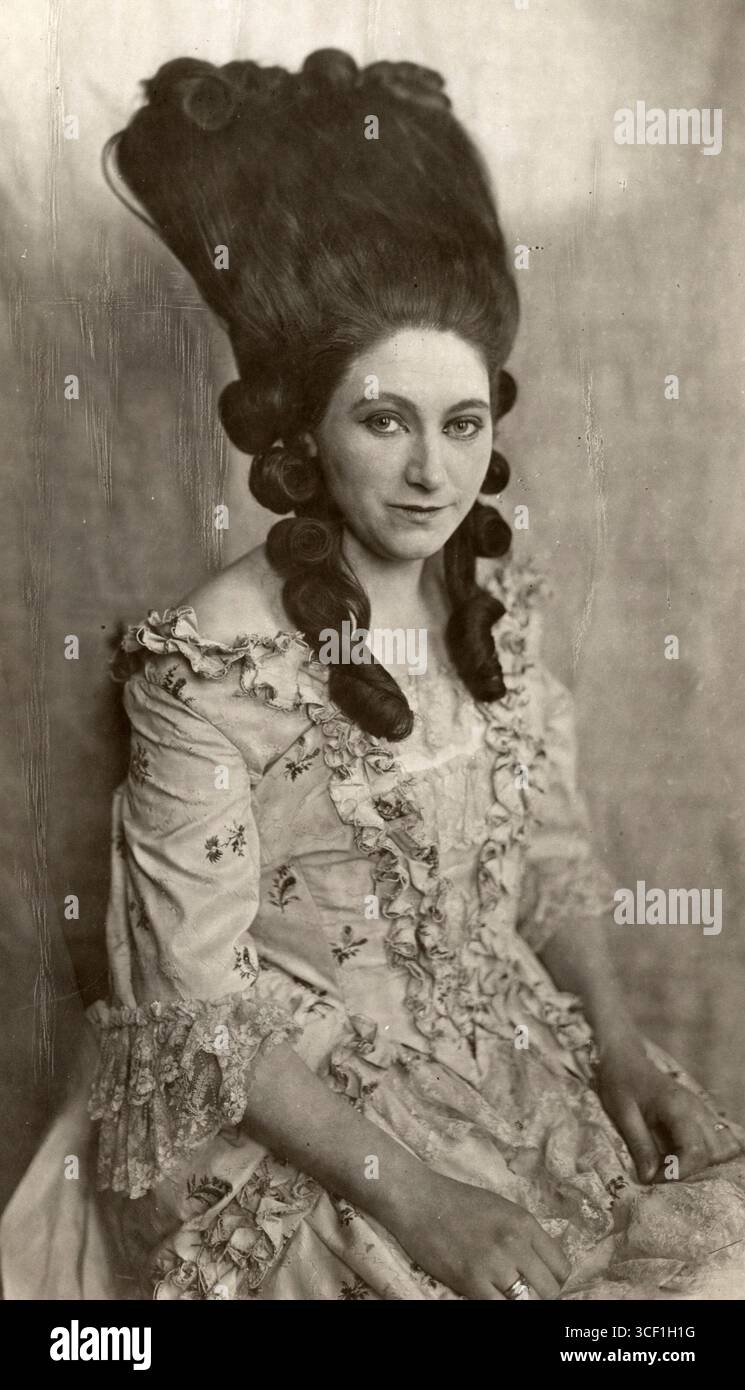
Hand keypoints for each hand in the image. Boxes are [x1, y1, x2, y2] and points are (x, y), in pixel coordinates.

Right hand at [394, 1170, 569, 1299]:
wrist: (418, 1199)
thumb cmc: (456, 1202)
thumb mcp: (501, 1209)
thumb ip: (523, 1235)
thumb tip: (540, 1264)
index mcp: (524, 1222)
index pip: (560, 1266)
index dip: (554, 1280)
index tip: (542, 1283)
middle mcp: (515, 1242)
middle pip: (550, 1289)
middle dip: (541, 1296)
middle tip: (525, 1294)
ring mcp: (494, 1263)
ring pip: (528, 1303)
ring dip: (521, 1303)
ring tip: (507, 1297)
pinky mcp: (471, 1280)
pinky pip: (499, 1308)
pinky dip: (499, 1306)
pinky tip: (490, 1297)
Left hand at [596, 1037, 742, 1183]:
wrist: (624, 1057)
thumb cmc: (620, 1082)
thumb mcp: (622, 1114)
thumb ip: (639, 1145)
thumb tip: (650, 1178)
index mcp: (678, 1107)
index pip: (695, 1151)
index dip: (678, 1172)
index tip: (655, 1179)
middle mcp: (696, 1109)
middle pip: (711, 1153)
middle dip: (689, 1171)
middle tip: (662, 1173)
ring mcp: (701, 1109)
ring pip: (718, 1147)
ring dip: (699, 1163)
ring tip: (671, 1165)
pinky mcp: (699, 1112)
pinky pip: (715, 1138)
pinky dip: (704, 1153)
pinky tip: (680, 1156)